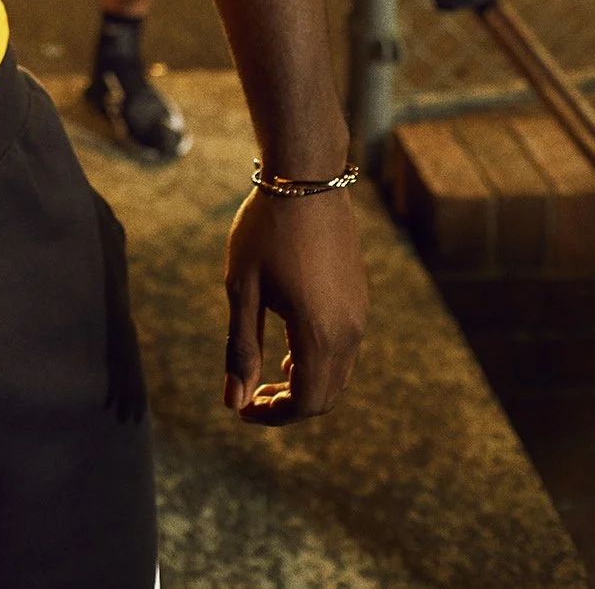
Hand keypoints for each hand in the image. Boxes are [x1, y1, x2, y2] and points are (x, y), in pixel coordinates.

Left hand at [224, 186, 365, 425]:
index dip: (272, 416)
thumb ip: (241, 348)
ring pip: (338, 376)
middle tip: (249, 398)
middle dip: (288, 408)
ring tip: (265, 379)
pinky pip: (345, 351)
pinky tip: (288, 351)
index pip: (304, 402)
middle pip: (325, 396)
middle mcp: (348, 331)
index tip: (241, 409)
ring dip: (304, 386)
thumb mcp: (243, 288)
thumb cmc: (266, 229)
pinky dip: (318, 364)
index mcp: (319, 333)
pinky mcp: (360, 299)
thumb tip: (233, 401)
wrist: (307, 178)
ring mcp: (359, 315)